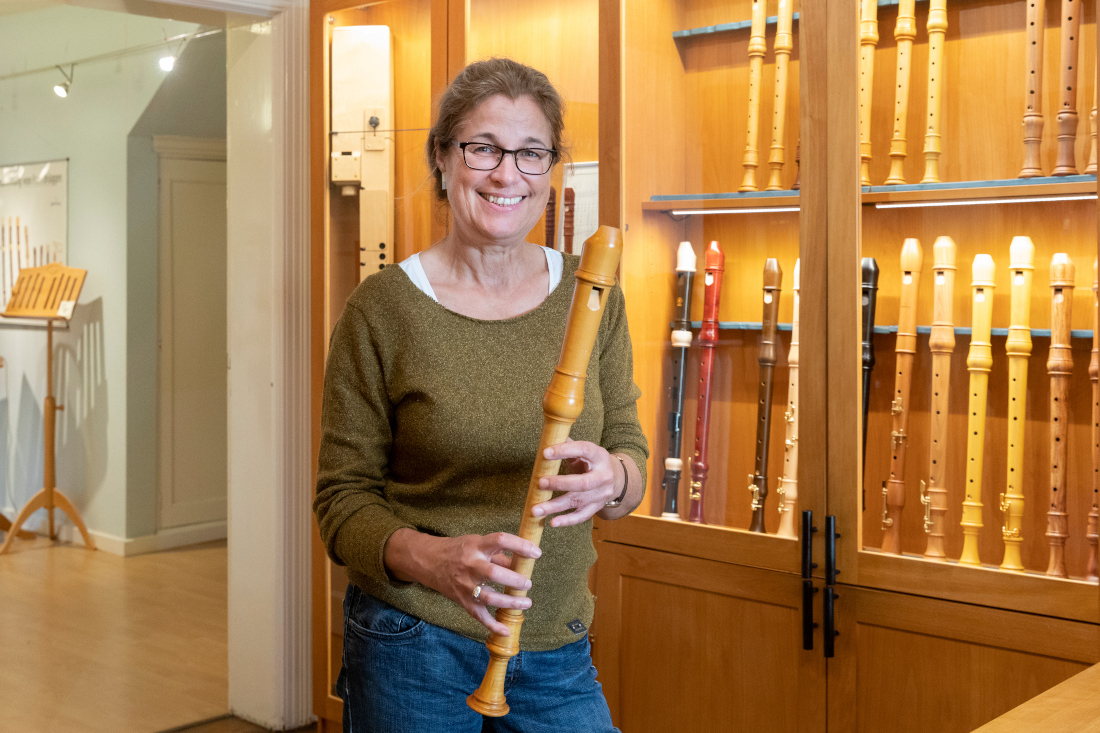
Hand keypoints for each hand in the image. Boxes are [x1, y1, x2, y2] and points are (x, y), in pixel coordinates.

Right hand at [384, 529, 540, 636]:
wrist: (429, 561)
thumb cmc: (459, 550)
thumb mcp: (477, 543)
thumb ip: (498, 553)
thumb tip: (522, 562)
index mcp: (476, 546)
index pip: (500, 541)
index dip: (520, 546)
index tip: (536, 553)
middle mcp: (470, 565)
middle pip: (494, 574)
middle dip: (515, 580)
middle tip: (528, 583)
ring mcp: (465, 585)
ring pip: (489, 598)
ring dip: (510, 602)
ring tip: (526, 603)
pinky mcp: (463, 600)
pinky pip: (478, 616)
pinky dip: (492, 625)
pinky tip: (506, 631)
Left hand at [532, 439, 622, 527]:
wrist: (616, 478)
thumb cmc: (592, 462)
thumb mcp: (585, 451)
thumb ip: (568, 446)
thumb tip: (549, 437)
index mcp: (599, 456)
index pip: (584, 450)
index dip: (565, 450)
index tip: (545, 453)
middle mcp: (603, 476)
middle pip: (582, 483)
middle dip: (560, 483)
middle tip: (540, 483)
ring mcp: (600, 494)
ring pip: (578, 501)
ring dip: (555, 506)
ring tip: (536, 509)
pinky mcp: (596, 507)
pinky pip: (582, 516)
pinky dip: (567, 520)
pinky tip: (552, 522)